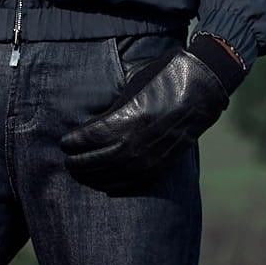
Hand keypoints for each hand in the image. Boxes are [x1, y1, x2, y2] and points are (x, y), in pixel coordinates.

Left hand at [60, 48, 230, 194]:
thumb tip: (92, 115)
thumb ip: (112, 103)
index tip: (64, 142)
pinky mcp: (161, 167)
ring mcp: (149, 158)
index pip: (89, 139)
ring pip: (111, 176)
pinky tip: (105, 186)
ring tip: (80, 174)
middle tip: (68, 160)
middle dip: (78, 162)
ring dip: (91, 177)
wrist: (201, 89)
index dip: (73, 142)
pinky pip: (133, 184)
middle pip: (95, 161)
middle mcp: (135, 143)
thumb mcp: (132, 83)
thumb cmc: (163, 77)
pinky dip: (116, 187)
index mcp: (126, 119)